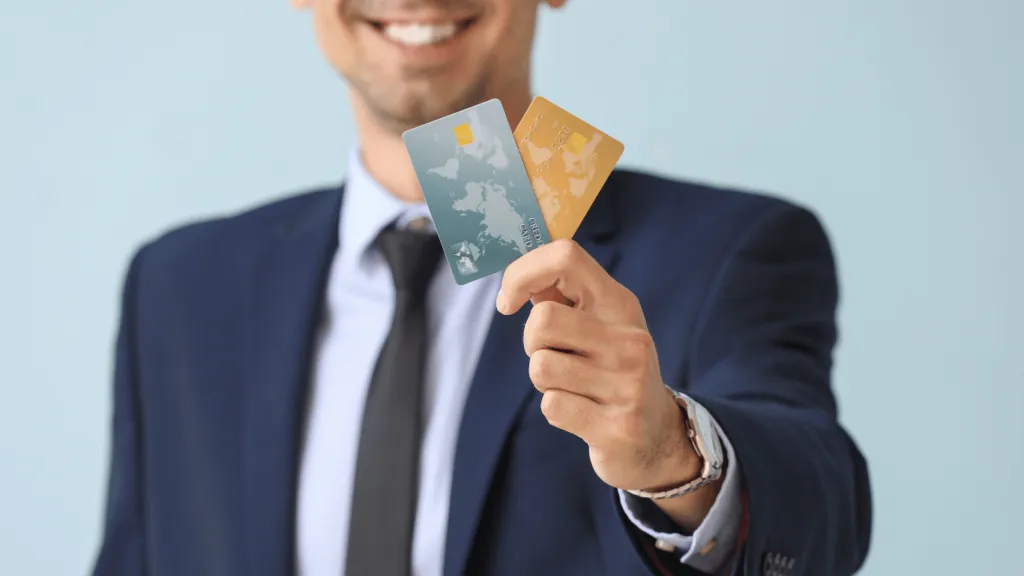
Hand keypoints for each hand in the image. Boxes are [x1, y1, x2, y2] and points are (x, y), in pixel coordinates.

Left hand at [498, 240, 719, 527]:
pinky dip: (556, 410)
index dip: (523, 273)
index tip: (509, 302)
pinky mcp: (617, 427)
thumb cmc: (615, 371)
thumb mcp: (602, 325)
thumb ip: (562, 299)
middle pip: (542, 320)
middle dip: (532, 342)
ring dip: (544, 381)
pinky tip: (582, 413)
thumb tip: (519, 280)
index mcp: (619, 304)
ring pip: (541, 367)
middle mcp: (628, 339)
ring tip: (572, 386)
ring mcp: (626, 384)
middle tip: (553, 356)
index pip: (566, 257)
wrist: (660, 436)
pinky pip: (552, 406)